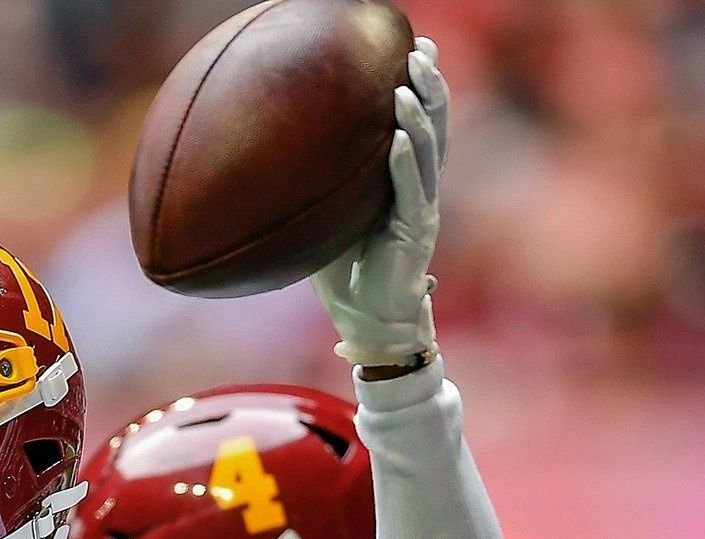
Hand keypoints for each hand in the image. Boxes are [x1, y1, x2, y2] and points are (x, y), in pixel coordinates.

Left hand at [312, 37, 448, 367]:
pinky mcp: (415, 233)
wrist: (369, 323)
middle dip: (431, 86)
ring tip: (409, 81)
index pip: (420, 127)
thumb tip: (269, 159)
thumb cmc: (346, 275)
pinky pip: (411, 191)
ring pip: (428, 152)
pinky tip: (395, 134)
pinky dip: (402, 161)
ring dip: (420, 115)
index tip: (414, 49)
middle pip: (434, 127)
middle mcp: (419, 190)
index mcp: (404, 185)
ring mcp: (421, 210)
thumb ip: (318, 189)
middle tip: (420, 48)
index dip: (422, 90)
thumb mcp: (328, 221)